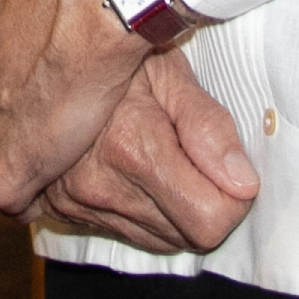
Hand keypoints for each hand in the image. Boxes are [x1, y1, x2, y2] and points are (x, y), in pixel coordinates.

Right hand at [43, 49, 258, 255]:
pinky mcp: (69, 213)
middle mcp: (102, 185)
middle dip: (212, 205)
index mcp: (131, 146)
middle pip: (191, 236)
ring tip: (171, 162)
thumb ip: (208, 126)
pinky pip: (136, 236)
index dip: (234, 197)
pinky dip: (153, 215)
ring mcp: (81, 204)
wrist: (55, 59)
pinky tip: (147, 176)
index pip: (210, 218)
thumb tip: (243, 182)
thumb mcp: (170, 72)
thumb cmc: (118, 56)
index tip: (230, 167)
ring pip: (166, 242)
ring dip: (182, 212)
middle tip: (202, 160)